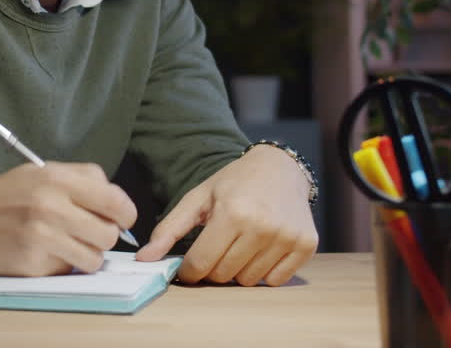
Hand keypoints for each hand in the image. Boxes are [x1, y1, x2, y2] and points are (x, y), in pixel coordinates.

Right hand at [0, 162, 136, 276]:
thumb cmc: (1, 195)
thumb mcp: (38, 172)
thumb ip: (79, 179)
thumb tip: (116, 200)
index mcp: (56, 179)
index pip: (115, 200)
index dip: (125, 213)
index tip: (120, 218)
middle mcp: (51, 206)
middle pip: (109, 234)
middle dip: (103, 236)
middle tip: (85, 232)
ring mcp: (42, 237)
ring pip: (94, 258)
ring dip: (85, 254)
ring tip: (65, 244)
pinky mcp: (33, 264)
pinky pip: (68, 270)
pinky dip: (61, 264)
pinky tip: (42, 252)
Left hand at [134, 145, 317, 285]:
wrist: (280, 169)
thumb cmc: (233, 183)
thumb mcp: (197, 199)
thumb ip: (169, 229)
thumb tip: (144, 258)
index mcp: (232, 212)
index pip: (200, 264)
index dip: (189, 270)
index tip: (188, 266)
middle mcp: (262, 226)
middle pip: (223, 275)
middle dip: (212, 269)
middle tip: (215, 249)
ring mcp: (287, 237)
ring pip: (248, 280)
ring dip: (237, 270)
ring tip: (239, 245)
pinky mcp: (306, 245)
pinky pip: (275, 280)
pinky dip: (263, 272)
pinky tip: (259, 249)